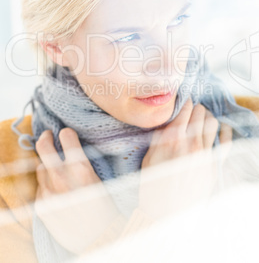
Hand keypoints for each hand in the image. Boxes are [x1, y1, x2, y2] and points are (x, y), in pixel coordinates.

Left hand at [34, 128, 119, 254]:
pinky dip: (46, 186)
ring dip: (46, 165)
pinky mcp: (42, 207)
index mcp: (80, 168)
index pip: (66, 136)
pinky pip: (40, 188)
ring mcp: (48, 193)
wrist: (99, 238)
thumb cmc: (106, 208)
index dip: (66, 133)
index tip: (66, 134)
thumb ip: (83, 162)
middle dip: (45, 137)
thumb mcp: (100, 178)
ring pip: (39, 168)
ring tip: (55, 169)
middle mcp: (61, 178)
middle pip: (43, 146)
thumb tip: (73, 149)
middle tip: (48, 136)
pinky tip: (57, 191)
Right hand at [138, 98, 231, 219]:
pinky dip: (225, 131)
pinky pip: (226, 142)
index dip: (184, 101)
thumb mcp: (148, 158)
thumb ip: (159, 136)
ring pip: (213, 123)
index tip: (183, 100)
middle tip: (191, 110)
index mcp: (173, 139)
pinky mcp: (214, 166)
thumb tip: (168, 121)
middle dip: (195, 108)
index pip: (185, 108)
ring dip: (207, 117)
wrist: (166, 213)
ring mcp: (205, 154)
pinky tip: (222, 128)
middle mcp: (191, 143)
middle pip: (200, 112)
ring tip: (202, 119)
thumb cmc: (153, 187)